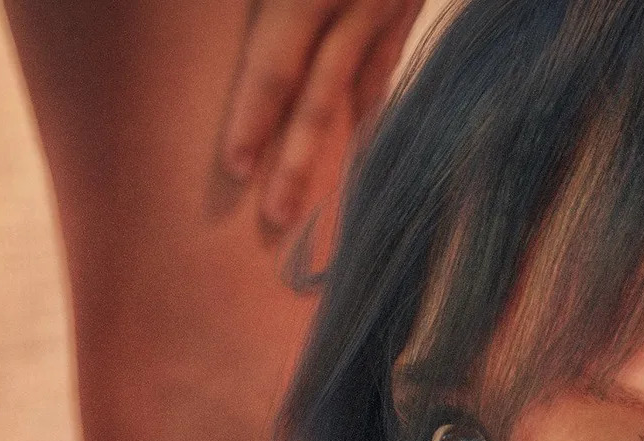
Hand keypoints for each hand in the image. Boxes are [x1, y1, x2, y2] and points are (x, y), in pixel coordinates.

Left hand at [221, 0, 426, 229]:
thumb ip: (264, 5)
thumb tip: (233, 29)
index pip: (276, 67)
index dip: (253, 119)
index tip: (238, 168)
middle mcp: (354, 3)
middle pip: (319, 98)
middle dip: (296, 162)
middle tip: (277, 216)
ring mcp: (388, 6)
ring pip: (362, 89)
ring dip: (343, 149)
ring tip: (328, 200)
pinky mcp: (409, 4)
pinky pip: (387, 64)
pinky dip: (372, 105)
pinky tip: (361, 142)